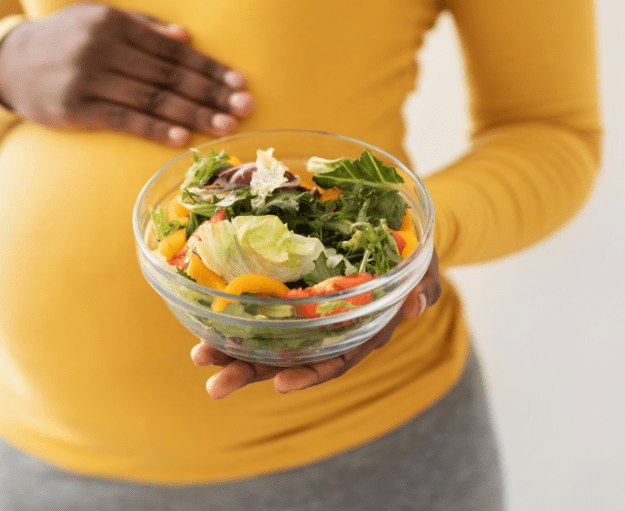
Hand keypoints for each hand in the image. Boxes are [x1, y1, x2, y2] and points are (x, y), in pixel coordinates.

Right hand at [0, 2, 252, 145]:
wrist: (10, 64)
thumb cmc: (65, 40)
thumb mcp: (98, 19)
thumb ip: (141, 26)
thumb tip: (185, 38)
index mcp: (114, 23)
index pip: (172, 50)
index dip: (208, 68)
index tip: (239, 83)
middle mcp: (102, 49)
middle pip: (168, 75)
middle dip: (210, 93)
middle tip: (244, 108)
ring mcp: (87, 79)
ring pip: (151, 99)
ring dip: (192, 114)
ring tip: (224, 126)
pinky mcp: (76, 109)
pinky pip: (124, 120)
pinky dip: (156, 129)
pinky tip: (182, 138)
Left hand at [191, 250, 441, 398]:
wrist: (396, 239)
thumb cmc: (413, 261)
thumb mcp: (426, 272)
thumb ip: (422, 289)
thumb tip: (413, 305)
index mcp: (360, 335)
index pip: (334, 363)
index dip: (308, 376)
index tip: (280, 384)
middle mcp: (327, 333)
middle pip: (287, 362)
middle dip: (250, 373)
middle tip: (214, 384)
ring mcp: (305, 317)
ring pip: (265, 341)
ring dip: (230, 351)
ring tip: (198, 357)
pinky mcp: (289, 296)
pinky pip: (260, 312)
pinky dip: (233, 319)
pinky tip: (204, 323)